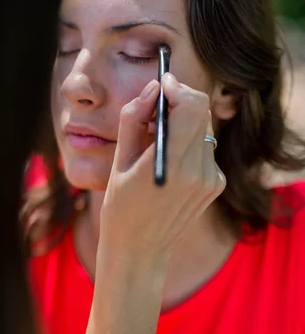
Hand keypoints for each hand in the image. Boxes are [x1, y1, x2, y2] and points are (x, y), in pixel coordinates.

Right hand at [99, 73, 225, 270]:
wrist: (140, 250)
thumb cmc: (120, 206)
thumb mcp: (118, 161)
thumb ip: (134, 119)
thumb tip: (153, 88)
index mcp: (170, 165)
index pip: (192, 106)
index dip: (177, 88)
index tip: (160, 84)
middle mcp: (197, 171)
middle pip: (201, 111)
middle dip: (178, 101)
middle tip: (154, 108)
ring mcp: (211, 179)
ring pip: (204, 126)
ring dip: (183, 121)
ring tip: (157, 140)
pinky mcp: (216, 183)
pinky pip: (205, 146)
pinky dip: (188, 141)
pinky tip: (169, 159)